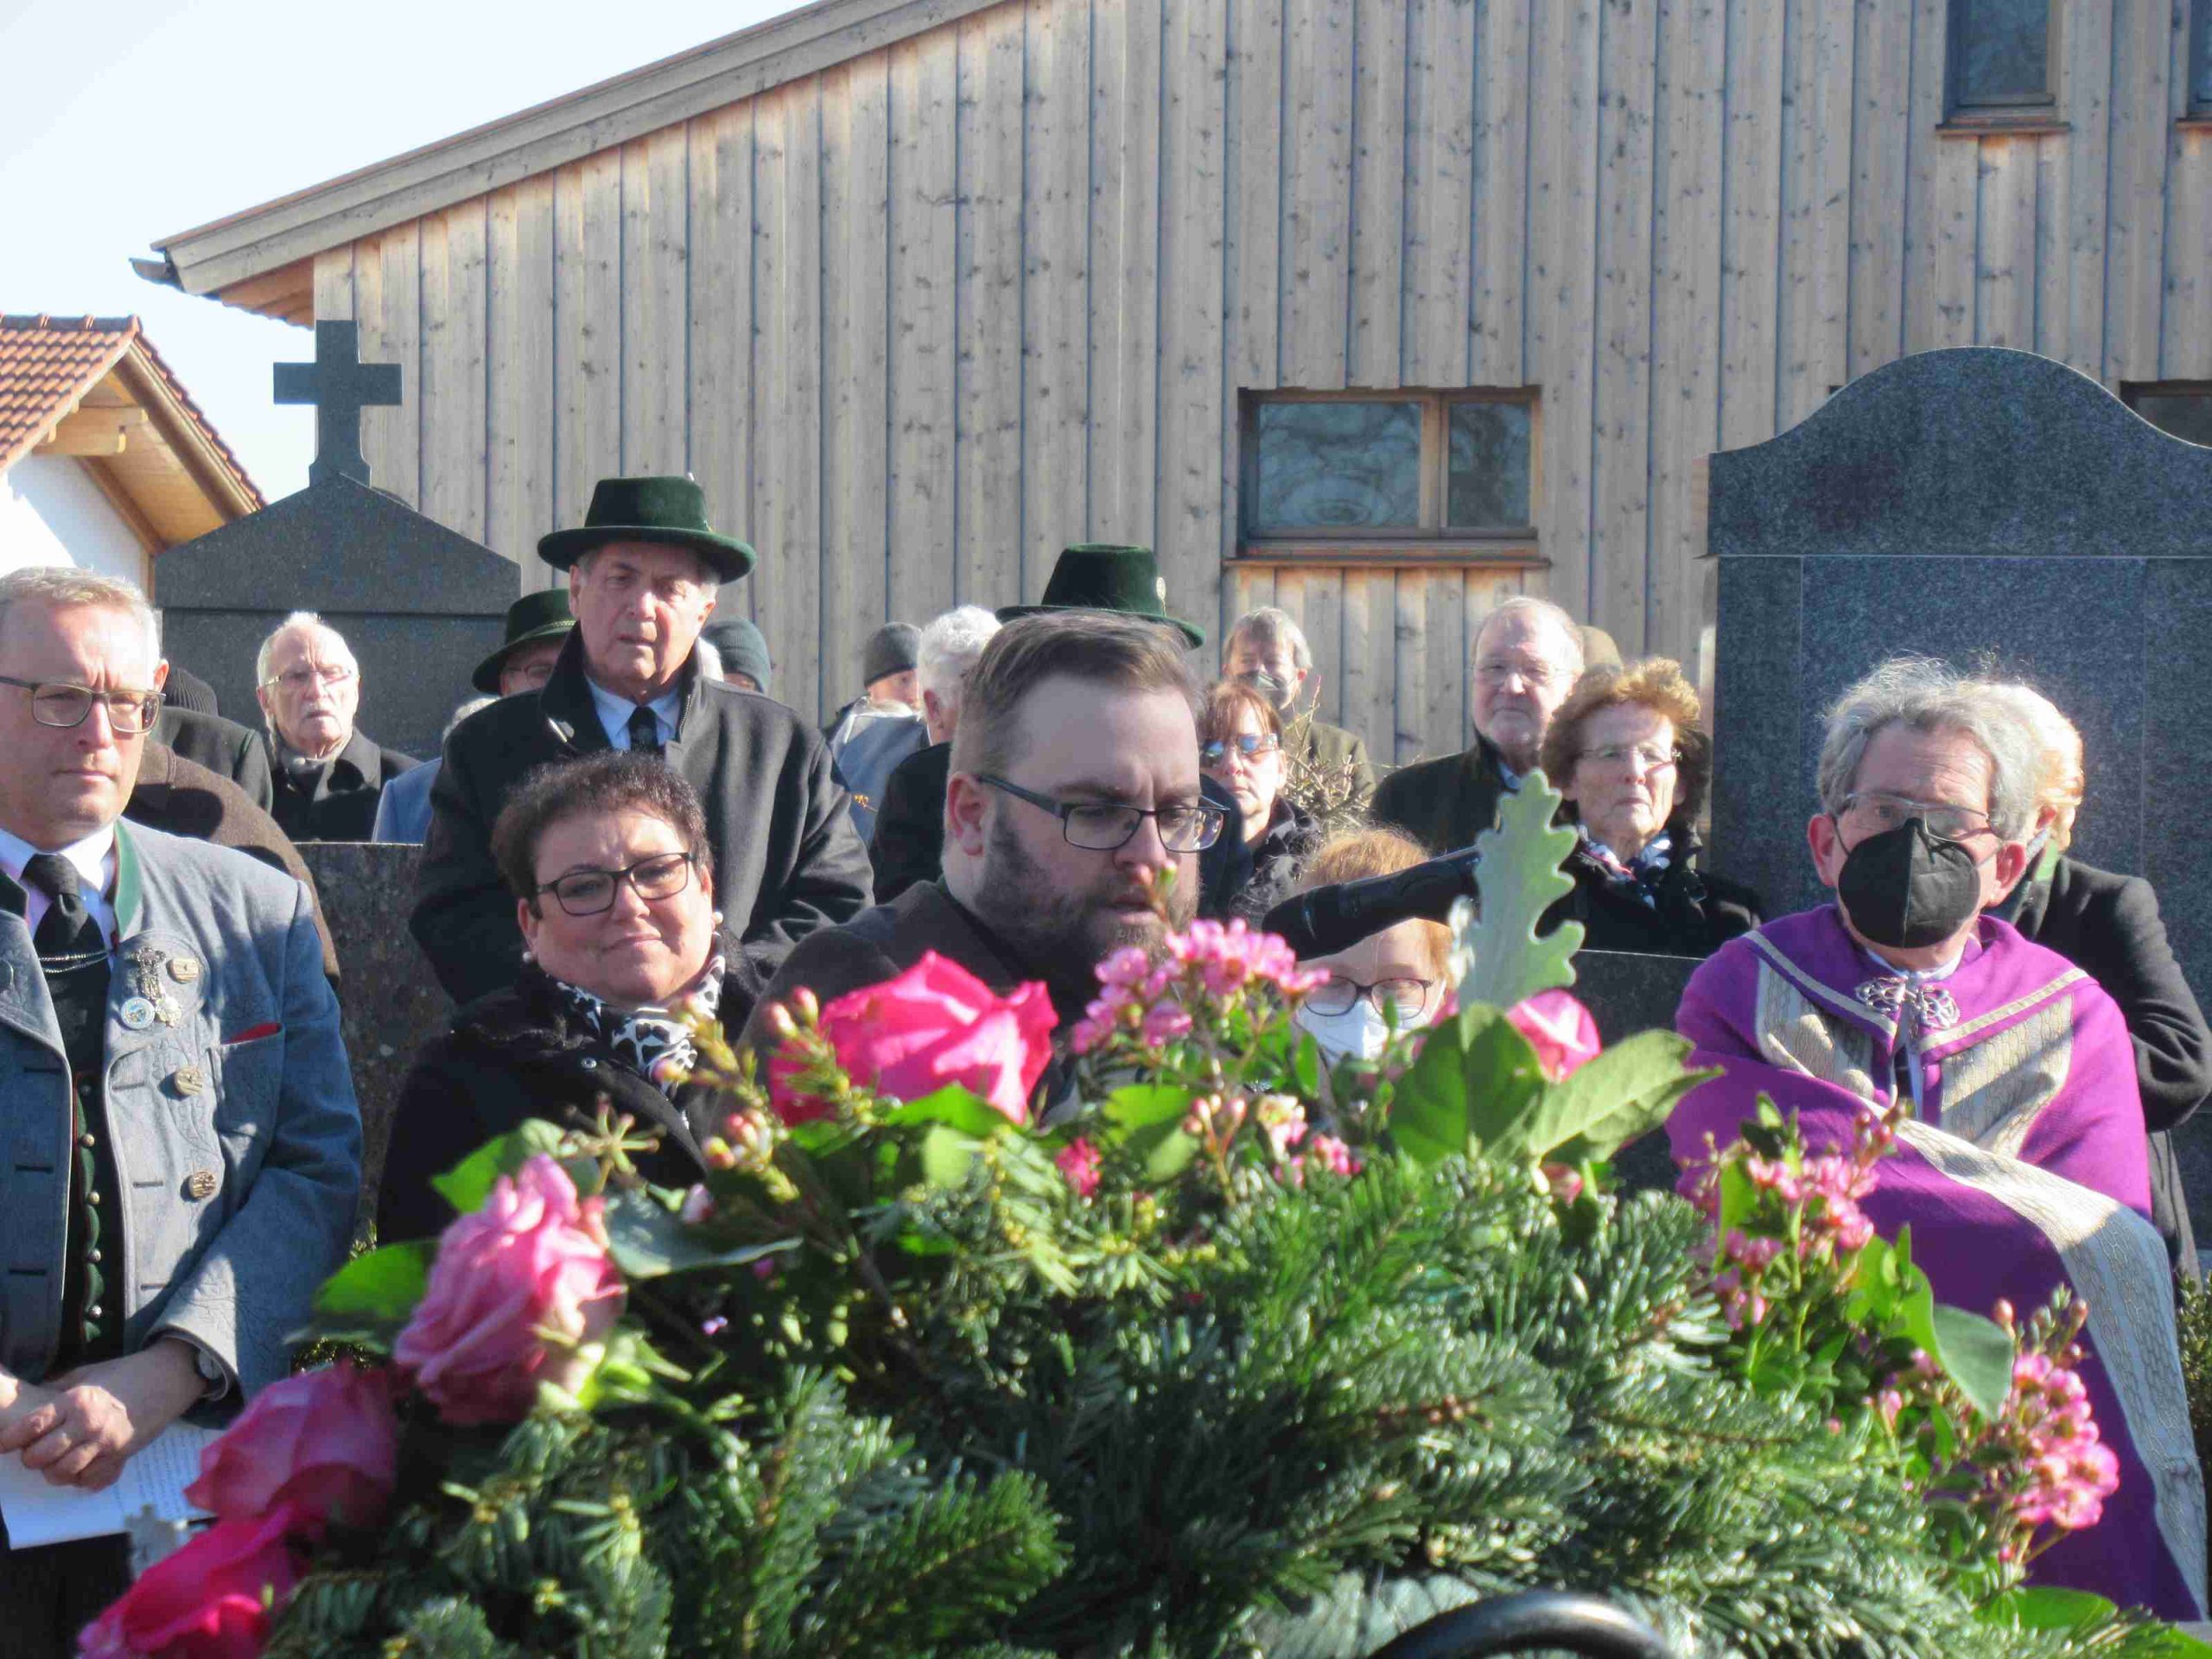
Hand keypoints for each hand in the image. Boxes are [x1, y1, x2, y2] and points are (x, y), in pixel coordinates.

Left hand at [0, 1342, 203, 1490]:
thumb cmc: (123, 1375)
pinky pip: (89, 1481)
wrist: (166, 1381)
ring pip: (62, 1473)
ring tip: (54, 1462)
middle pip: (42, 1456)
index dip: (10, 1439)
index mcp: (76, 1401)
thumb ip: (57, 1389)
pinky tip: (79, 1467)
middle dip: (30, 1458)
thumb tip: (30, 1401)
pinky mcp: (120, 1458)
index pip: (33, 1426)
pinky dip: (79, 1479)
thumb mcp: (86, 1374)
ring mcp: (105, 1444)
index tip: (2, 1444)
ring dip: (52, 1471)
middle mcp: (88, 1424)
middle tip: (32, 1452)